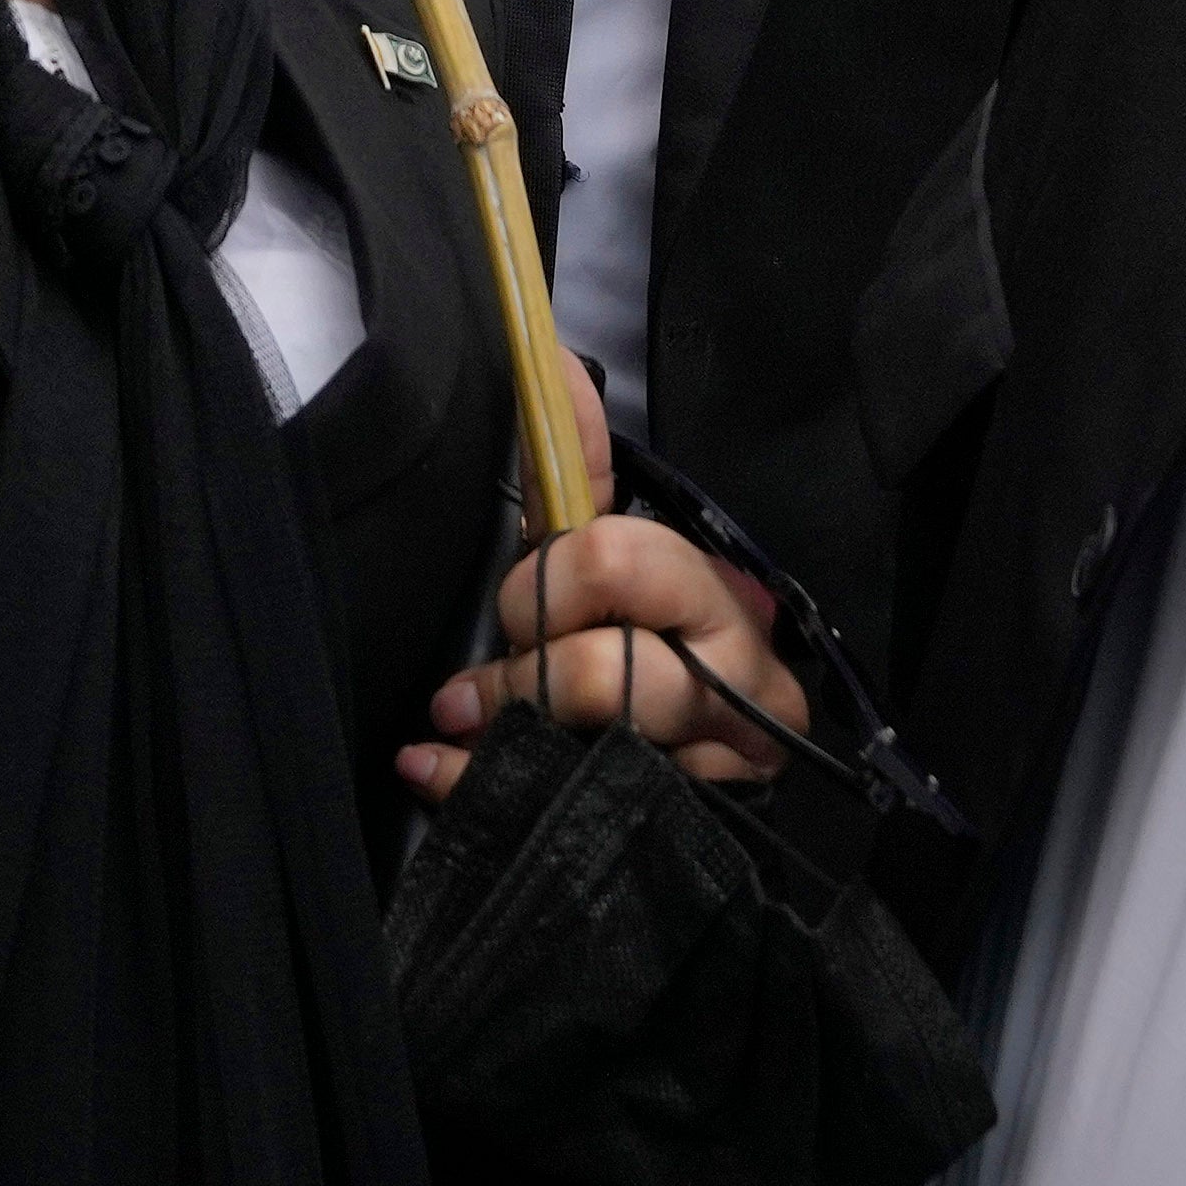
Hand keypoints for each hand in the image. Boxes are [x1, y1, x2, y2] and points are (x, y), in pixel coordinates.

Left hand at [407, 510, 804, 800]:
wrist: (685, 786)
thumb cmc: (641, 649)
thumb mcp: (608, 562)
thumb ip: (580, 474)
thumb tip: (553, 360)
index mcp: (714, 596)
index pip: (619, 561)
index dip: (548, 584)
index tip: (522, 605)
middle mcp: (740, 680)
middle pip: (610, 668)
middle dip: (533, 671)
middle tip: (501, 677)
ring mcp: (723, 764)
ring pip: (598, 743)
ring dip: (510, 731)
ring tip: (468, 724)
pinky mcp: (696, 826)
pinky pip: (570, 807)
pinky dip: (484, 789)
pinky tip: (444, 771)